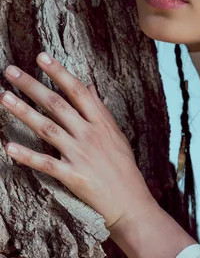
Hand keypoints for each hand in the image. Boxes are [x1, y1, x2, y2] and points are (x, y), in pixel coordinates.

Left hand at [0, 53, 153, 230]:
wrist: (129, 200)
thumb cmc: (123, 166)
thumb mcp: (116, 133)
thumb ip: (99, 109)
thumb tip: (88, 85)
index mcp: (101, 121)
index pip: (76, 91)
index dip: (59, 72)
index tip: (41, 57)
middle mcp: (89, 134)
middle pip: (57, 104)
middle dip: (32, 86)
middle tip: (11, 71)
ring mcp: (80, 154)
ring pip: (47, 128)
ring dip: (23, 112)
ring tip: (3, 97)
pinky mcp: (72, 176)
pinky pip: (45, 163)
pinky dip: (26, 155)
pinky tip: (8, 147)